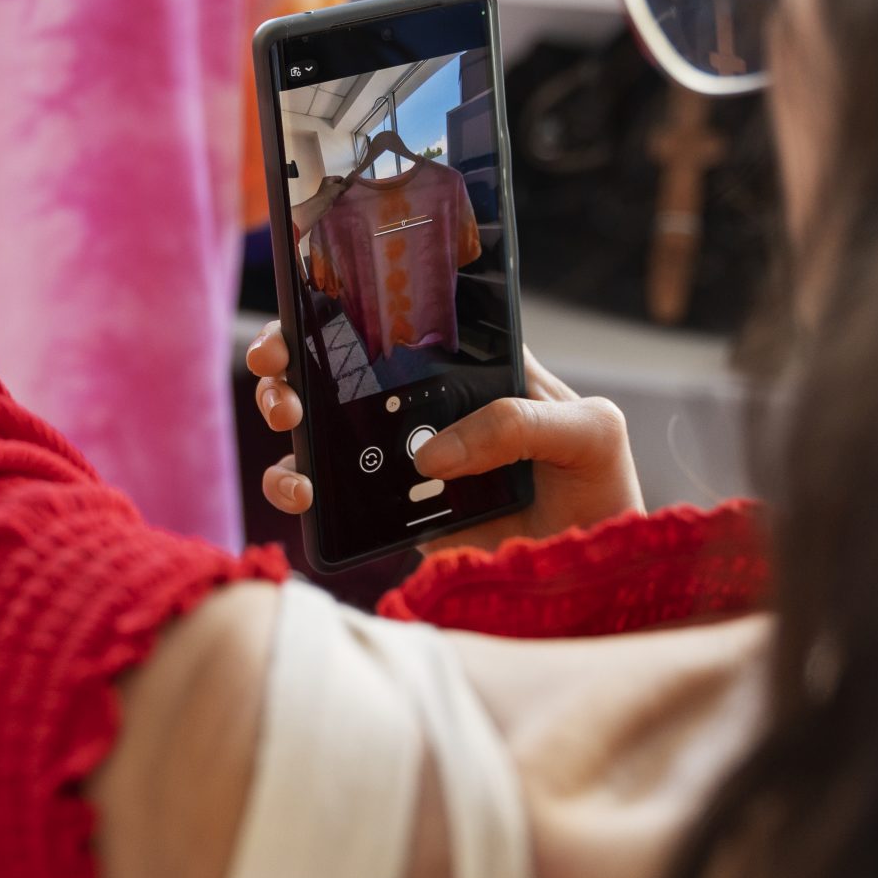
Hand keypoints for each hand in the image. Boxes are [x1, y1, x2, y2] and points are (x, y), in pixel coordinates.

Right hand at [246, 323, 641, 554]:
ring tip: (287, 419)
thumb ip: (523, 422)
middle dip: (293, 355)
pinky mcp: (390, 512)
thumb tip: (432, 453)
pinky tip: (302, 493)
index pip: (405, 322)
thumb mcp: (590, 432)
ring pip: (322, 426)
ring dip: (285, 414)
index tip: (312, 302)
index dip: (350, 304)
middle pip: (342, 365)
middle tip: (277, 362)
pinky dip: (299, 488)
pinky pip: (331, 493)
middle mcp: (428, 405)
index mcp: (472, 368)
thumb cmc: (599, 487)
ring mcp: (402, 457)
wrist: (591, 574)